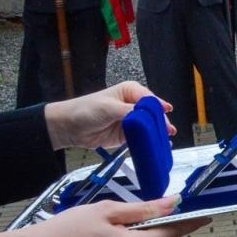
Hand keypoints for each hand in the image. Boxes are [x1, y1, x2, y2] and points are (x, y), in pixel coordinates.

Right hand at [15, 196, 208, 236]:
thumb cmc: (65, 231)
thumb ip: (143, 209)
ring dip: (120, 235)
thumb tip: (173, 204)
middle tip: (110, 216)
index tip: (206, 217)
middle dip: (137, 225)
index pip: (170, 233)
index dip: (189, 223)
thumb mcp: (107, 211)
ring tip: (90, 230)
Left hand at [44, 80, 174, 149]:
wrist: (68, 128)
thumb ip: (130, 111)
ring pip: (150, 126)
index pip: (150, 99)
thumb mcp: (109, 108)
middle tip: (167, 130)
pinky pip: (142, 137)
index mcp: (130, 91)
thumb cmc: (84, 110)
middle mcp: (133, 104)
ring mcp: (131, 120)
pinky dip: (148, 141)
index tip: (166, 113)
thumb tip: (147, 116)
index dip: (159, 107)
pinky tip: (156, 144)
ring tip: (165, 138)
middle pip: (153, 113)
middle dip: (161, 121)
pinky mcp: (128, 134)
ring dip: (157, 132)